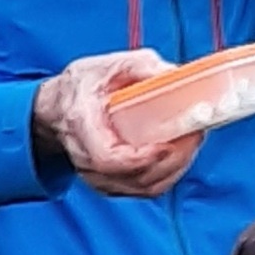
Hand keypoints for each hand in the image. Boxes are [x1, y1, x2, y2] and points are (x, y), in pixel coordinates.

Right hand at [34, 50, 204, 199]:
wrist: (59, 108)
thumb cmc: (82, 87)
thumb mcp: (107, 65)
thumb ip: (140, 66)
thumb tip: (172, 74)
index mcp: (81, 123)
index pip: (107, 158)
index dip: (141, 158)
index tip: (167, 145)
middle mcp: (86, 157)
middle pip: (135, 176)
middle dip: (173, 159)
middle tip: (195, 134)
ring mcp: (98, 176)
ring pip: (145, 187)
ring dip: (176, 167)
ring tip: (192, 140)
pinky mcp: (112, 183)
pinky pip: (146, 188)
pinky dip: (169, 173)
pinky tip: (181, 152)